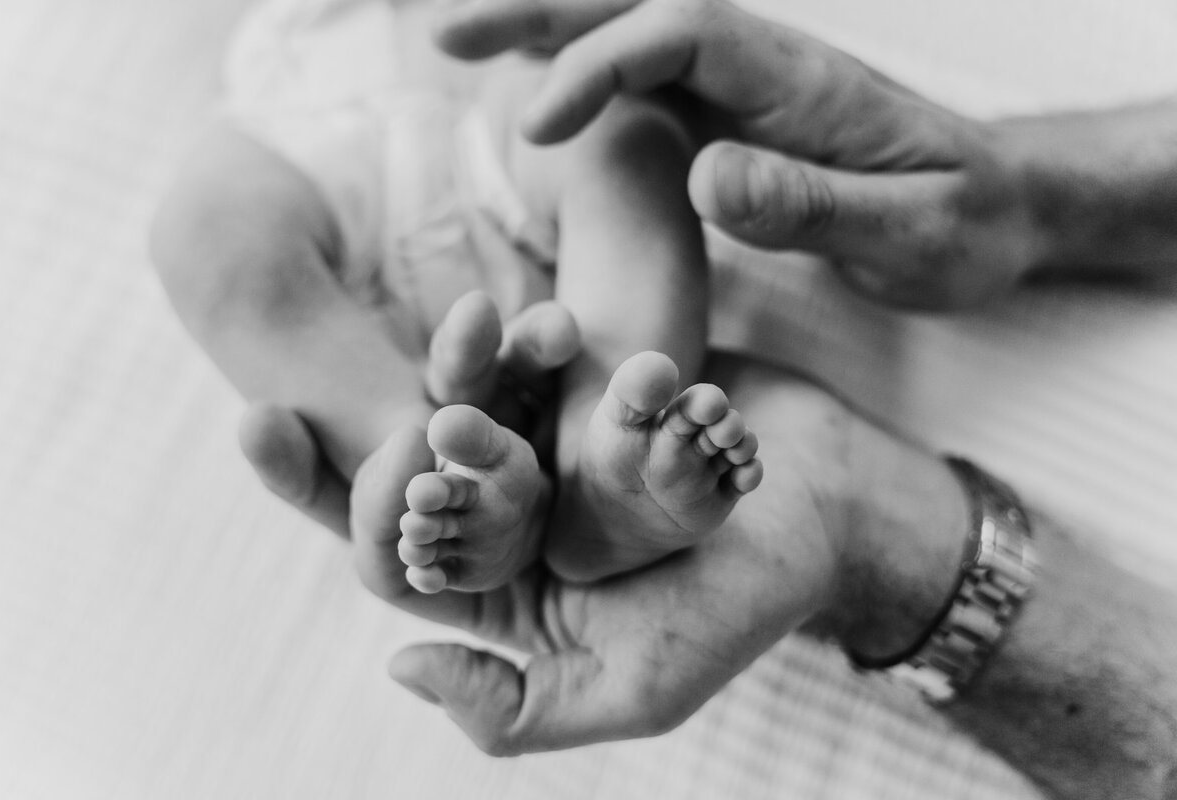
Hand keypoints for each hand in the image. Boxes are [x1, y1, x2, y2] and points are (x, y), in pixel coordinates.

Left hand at [240, 354, 967, 752]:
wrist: (834, 515)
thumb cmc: (738, 614)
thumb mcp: (635, 692)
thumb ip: (518, 708)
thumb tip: (398, 662)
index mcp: (502, 593)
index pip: (386, 548)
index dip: (317, 488)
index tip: (258, 421)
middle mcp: (513, 515)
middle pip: (415, 461)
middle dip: (378, 413)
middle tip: (363, 352)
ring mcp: (553, 442)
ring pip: (476, 394)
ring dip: (456, 359)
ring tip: (464, 327)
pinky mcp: (589, 385)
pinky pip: (542, 353)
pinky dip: (527, 334)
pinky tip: (531, 314)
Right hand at [435, 0, 1046, 308]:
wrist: (1003, 207)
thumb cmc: (964, 224)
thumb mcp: (909, 232)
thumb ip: (812, 205)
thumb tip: (705, 176)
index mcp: (801, 81)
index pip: (682, 35)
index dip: (602, 67)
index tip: (537, 125)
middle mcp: (763, 68)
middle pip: (640, 8)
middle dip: (543, 13)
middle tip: (446, 31)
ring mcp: (745, 90)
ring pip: (632, 36)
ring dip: (548, 33)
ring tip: (459, 42)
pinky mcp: (736, 120)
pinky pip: (645, 80)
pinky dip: (582, 72)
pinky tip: (535, 86)